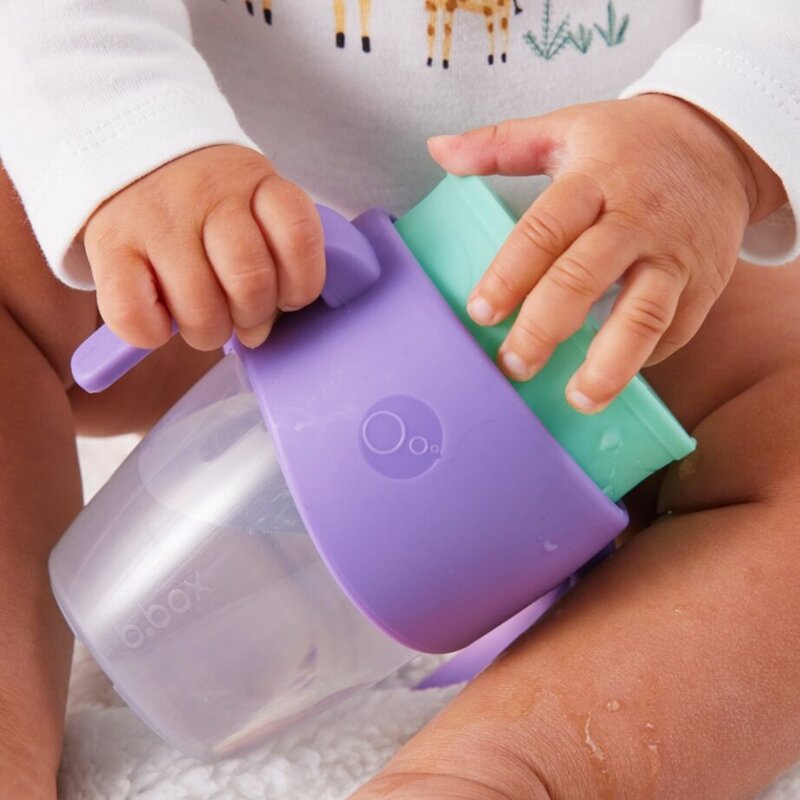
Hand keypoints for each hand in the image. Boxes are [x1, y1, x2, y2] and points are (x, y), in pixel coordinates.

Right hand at [83, 144, 324, 350]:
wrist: (124, 150)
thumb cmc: (203, 204)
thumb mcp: (250, 206)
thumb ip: (270, 261)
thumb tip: (257, 333)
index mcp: (255, 182)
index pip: (298, 236)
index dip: (301, 283)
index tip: (286, 293)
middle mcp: (205, 194)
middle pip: (250, 280)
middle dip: (252, 315)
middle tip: (238, 312)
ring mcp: (155, 220)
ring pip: (200, 309)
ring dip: (207, 330)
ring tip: (200, 315)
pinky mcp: (108, 246)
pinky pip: (134, 316)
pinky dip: (152, 332)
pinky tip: (159, 316)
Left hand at [428, 95, 782, 412]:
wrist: (721, 142)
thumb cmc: (629, 144)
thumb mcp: (566, 129)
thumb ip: (500, 145)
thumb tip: (438, 150)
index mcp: (594, 179)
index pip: (544, 230)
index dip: (510, 275)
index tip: (480, 313)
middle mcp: (636, 218)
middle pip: (585, 278)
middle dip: (544, 327)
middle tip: (514, 365)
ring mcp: (675, 254)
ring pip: (643, 314)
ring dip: (610, 364)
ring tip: (580, 399)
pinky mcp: (705, 282)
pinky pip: (676, 329)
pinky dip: (646, 359)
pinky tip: (613, 379)